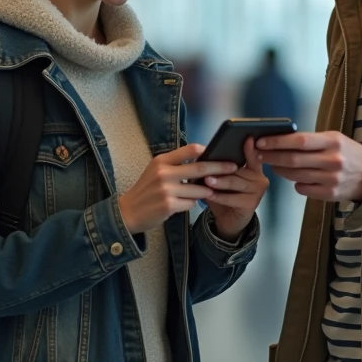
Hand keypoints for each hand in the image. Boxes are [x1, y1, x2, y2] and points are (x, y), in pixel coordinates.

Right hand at [118, 144, 236, 233]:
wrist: (128, 212)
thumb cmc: (146, 190)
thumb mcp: (156, 170)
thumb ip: (175, 164)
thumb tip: (202, 159)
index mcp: (162, 161)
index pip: (190, 149)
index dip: (207, 151)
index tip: (219, 152)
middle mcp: (164, 173)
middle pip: (200, 168)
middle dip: (220, 167)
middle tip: (233, 167)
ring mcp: (166, 190)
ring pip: (199, 189)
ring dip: (206, 191)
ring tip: (208, 191)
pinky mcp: (169, 205)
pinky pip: (191, 203)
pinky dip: (192, 204)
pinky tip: (185, 203)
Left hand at [201, 137, 269, 239]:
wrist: (229, 219)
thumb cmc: (226, 195)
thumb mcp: (224, 179)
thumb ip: (221, 167)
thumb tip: (206, 155)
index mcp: (255, 169)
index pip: (253, 156)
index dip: (250, 148)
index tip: (248, 138)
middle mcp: (260, 179)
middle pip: (240, 170)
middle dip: (222, 169)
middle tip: (207, 167)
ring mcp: (257, 192)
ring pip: (236, 183)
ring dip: (220, 182)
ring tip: (207, 180)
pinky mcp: (251, 204)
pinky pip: (232, 198)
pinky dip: (219, 196)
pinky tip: (208, 194)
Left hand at [256, 131, 361, 202]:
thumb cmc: (347, 153)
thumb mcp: (334, 139)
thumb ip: (311, 140)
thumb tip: (280, 140)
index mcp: (333, 142)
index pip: (299, 140)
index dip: (277, 142)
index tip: (261, 142)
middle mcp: (332, 160)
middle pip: (293, 160)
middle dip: (271, 157)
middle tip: (258, 155)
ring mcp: (331, 179)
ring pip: (295, 175)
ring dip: (280, 170)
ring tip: (273, 165)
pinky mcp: (330, 194)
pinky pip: (303, 188)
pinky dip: (295, 183)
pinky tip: (295, 177)